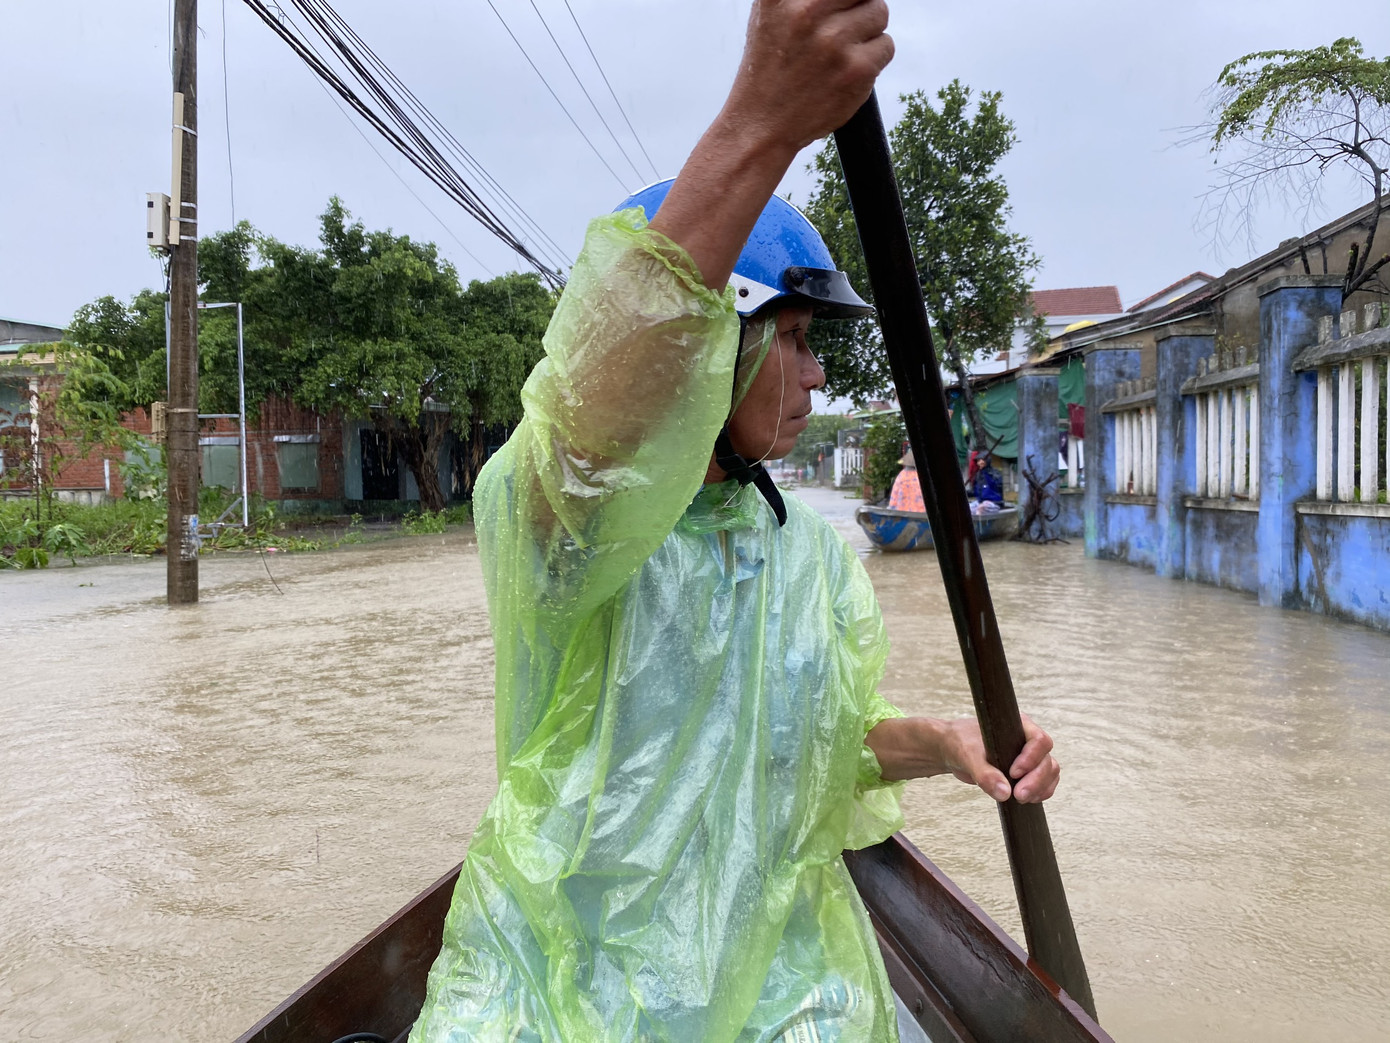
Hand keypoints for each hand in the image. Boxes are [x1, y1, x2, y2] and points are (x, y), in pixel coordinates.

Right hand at [724, 0, 894, 154]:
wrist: (763, 124)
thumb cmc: (768, 66)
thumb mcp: (770, 13)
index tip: (842, 8)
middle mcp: (807, 13)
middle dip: (858, 6)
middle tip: (842, 28)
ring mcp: (834, 41)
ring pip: (879, 13)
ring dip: (867, 30)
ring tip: (842, 50)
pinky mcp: (857, 69)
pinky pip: (886, 46)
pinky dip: (873, 58)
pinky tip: (847, 70)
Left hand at [865, 713, 1059, 802]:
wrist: (951, 749)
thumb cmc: (959, 743)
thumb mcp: (967, 756)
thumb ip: (984, 774)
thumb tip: (1005, 793)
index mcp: (1017, 726)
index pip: (1039, 740)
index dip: (1031, 758)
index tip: (1013, 773)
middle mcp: (1027, 740)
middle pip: (1047, 760)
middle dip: (1036, 780)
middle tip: (1019, 795)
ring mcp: (1029, 756)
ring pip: (1049, 772)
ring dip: (1040, 788)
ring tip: (1021, 799)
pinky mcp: (1026, 771)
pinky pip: (1044, 782)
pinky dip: (1040, 792)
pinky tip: (1028, 800)